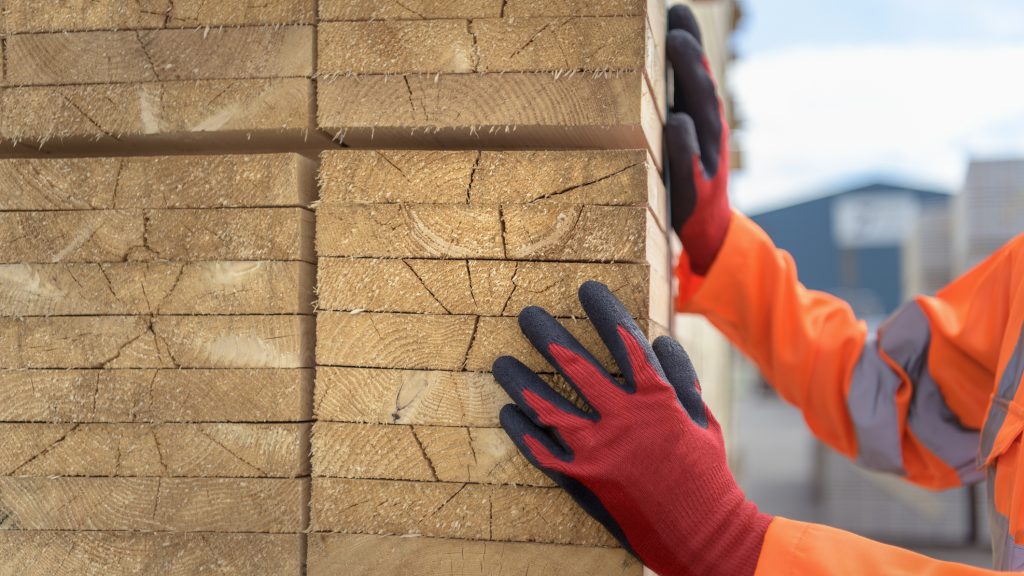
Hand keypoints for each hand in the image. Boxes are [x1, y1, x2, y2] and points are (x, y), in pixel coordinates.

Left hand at [494, 281, 770, 575]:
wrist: (702, 534)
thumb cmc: (706, 474)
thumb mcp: (701, 420)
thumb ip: (681, 378)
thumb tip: (661, 342)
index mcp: (656, 398)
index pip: (624, 339)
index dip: (603, 310)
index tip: (586, 289)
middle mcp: (622, 418)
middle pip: (574, 363)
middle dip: (547, 334)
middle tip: (527, 315)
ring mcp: (598, 450)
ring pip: (547, 404)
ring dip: (520, 380)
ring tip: (501, 362)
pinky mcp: (583, 481)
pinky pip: (542, 451)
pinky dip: (523, 430)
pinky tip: (508, 412)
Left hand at [666, 4, 730, 275]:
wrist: (707, 228)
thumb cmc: (687, 170)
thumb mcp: (684, 128)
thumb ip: (675, 91)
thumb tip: (667, 38)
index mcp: (702, 116)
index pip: (695, 73)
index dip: (689, 40)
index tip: (676, 11)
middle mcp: (707, 133)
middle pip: (700, 91)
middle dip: (689, 60)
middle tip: (676, 31)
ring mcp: (704, 162)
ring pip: (700, 121)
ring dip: (691, 88)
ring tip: (678, 58)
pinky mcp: (695, 192)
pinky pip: (690, 169)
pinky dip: (686, 147)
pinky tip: (678, 124)